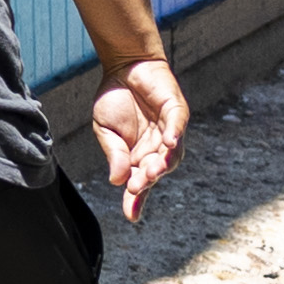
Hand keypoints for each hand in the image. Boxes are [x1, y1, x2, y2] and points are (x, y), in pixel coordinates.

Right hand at [85, 56, 185, 219]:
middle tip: (137, 188)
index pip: (140, 183)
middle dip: (147, 181)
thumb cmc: (115, 100)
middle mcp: (157, 149)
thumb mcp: (105, 131)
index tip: (131, 217)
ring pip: (171, 154)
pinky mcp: (176, 112)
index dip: (136, 200)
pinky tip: (167, 143)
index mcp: (138, 157)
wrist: (124, 67)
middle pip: (156, 171)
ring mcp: (169, 131)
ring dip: (163, 163)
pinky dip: (174, 135)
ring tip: (152, 171)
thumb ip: (114, 154)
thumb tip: (117, 181)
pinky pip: (177, 126)